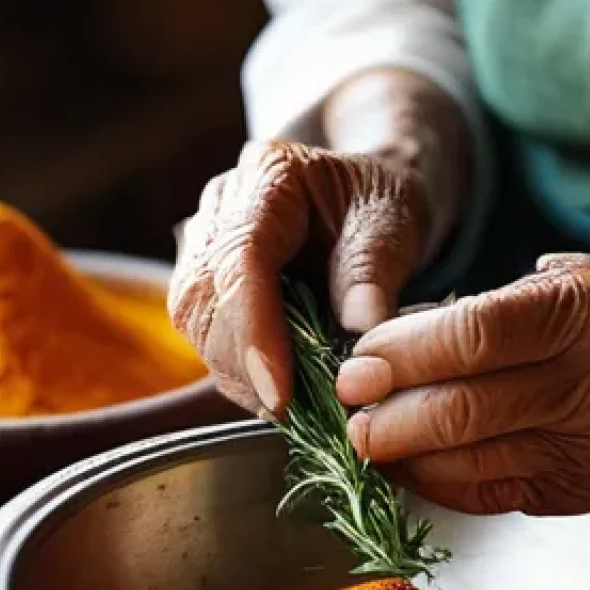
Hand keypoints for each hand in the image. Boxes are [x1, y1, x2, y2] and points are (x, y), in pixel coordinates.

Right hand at [170, 140, 427, 414]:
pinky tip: (276, 389)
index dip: (254, 331)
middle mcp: (219, 209)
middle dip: (245, 365)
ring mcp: (200, 247)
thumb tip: (360, 328)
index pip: (241, 260)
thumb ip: (374, 269)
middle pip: (205, 299)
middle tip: (297, 411)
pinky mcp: (199, 285)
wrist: (356, 197)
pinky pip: (203, 338)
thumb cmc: (375, 203)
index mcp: (269, 177)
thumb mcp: (395, 219)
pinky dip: (239, 373)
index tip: (281, 393)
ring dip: (239, 375)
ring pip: (194, 325)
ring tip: (292, 404)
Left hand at [337, 254, 589, 514]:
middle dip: (386, 415)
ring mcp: (581, 446)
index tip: (357, 364)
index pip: (473, 335)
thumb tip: (374, 347)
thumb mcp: (553, 289)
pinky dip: (425, 480)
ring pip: (463, 461)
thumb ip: (470, 312)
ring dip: (397, 454)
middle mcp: (589, 381)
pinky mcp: (568, 493)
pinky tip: (401, 461)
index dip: (401, 353)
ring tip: (365, 435)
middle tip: (348, 410)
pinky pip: (477, 493)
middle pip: (461, 408)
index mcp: (580, 310)